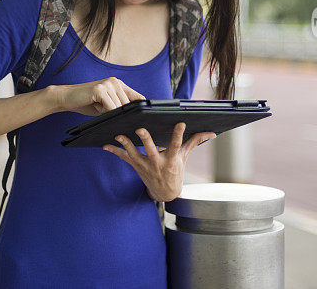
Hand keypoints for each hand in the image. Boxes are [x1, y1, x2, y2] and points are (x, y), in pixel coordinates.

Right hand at [55, 77, 144, 115]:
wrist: (67, 97)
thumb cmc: (87, 103)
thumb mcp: (107, 105)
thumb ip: (120, 107)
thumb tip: (135, 118)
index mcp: (120, 85)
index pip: (138, 98)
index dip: (140, 110)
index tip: (140, 120)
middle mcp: (116, 82)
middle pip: (128, 106)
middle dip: (119, 114)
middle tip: (104, 110)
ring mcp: (108, 84)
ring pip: (119, 107)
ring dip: (109, 112)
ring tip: (97, 105)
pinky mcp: (100, 89)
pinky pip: (110, 107)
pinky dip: (103, 111)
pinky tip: (94, 105)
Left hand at [102, 123, 216, 201]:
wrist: (165, 192)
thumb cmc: (175, 171)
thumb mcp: (185, 157)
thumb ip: (195, 142)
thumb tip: (212, 132)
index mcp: (171, 159)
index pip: (176, 145)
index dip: (179, 134)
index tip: (180, 123)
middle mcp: (157, 162)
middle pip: (151, 150)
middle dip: (146, 140)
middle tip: (140, 129)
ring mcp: (145, 165)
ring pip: (134, 154)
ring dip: (125, 144)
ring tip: (118, 135)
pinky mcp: (136, 166)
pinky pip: (124, 158)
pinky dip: (114, 151)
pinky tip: (105, 145)